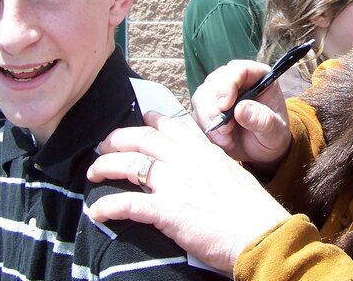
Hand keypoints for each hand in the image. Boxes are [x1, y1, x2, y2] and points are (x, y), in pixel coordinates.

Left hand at [87, 112, 290, 273]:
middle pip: (144, 139)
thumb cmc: (252, 211)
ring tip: (92, 172)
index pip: (173, 126)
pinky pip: (128, 204)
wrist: (259, 233)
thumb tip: (201, 173)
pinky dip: (108, 206)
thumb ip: (212, 168)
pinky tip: (97, 212)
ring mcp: (176, 183)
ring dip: (106, 166)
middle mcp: (187, 160)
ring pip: (130, 164)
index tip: (141, 119)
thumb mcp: (233, 176)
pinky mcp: (167, 210)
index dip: (152, 121)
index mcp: (205, 151)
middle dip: (118, 138)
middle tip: (103, 145)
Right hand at [191, 60, 291, 173]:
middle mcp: (237, 81)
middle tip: (227, 129)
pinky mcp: (208, 107)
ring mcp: (220, 93)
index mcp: (258, 78)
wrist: (261, 152)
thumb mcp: (274, 131)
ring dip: (209, 118)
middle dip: (215, 107)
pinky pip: (197, 111)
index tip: (225, 106)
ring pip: (202, 95)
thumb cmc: (272, 136)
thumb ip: (262, 120)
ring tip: (227, 137)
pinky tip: (221, 140)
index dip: (229, 84)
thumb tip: (241, 109)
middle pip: (216, 81)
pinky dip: (205, 126)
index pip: (240, 69)